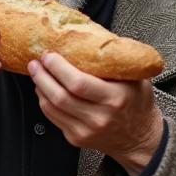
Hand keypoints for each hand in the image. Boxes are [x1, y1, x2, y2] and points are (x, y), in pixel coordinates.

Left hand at [28, 52, 163, 175]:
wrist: (140, 139)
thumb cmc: (138, 104)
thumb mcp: (137, 79)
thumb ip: (117, 61)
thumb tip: (92, 36)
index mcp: (115, 98)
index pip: (78, 83)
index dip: (59, 68)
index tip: (50, 55)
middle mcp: (99, 117)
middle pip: (61, 96)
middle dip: (43, 76)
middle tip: (36, 62)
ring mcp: (86, 130)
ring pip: (52, 107)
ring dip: (40, 87)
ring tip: (36, 72)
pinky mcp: (76, 138)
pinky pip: (53, 118)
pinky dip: (44, 101)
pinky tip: (43, 89)